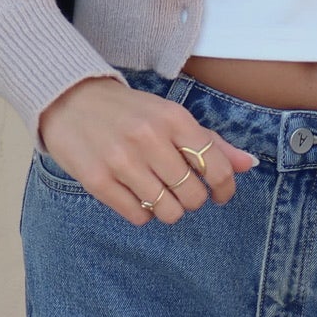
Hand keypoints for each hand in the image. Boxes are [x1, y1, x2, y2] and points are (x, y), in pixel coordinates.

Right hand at [38, 77, 258, 224]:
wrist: (69, 99)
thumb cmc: (128, 111)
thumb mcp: (169, 116)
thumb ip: (209, 141)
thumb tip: (248, 164)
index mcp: (172, 118)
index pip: (216, 168)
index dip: (224, 189)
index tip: (219, 194)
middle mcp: (149, 138)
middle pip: (193, 196)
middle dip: (191, 199)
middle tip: (179, 189)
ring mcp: (121, 161)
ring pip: (168, 212)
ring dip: (168, 209)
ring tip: (157, 193)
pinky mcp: (97, 181)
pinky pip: (138, 217)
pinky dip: (142, 213)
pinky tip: (135, 195)